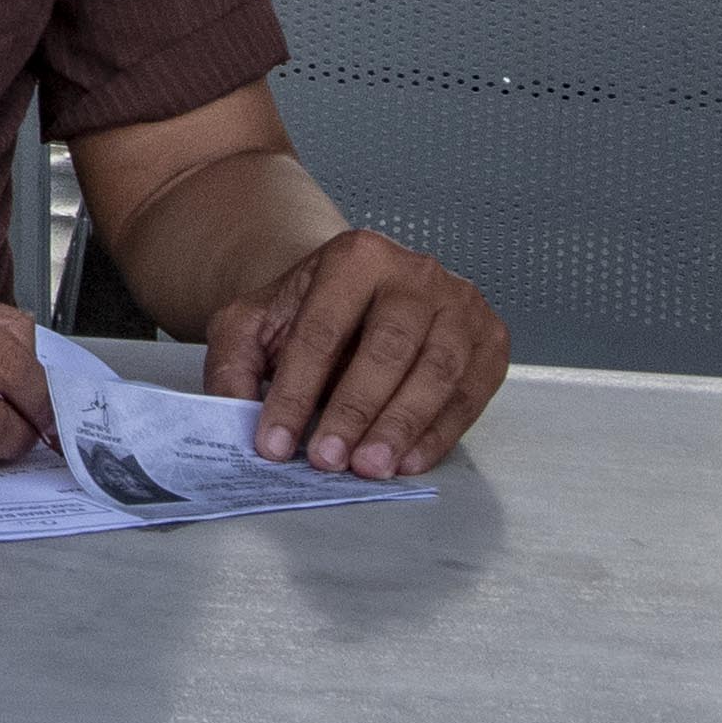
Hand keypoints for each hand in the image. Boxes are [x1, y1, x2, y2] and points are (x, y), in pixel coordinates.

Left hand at [207, 227, 503, 478]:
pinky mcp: (491, 340)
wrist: (362, 294)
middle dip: (353, 411)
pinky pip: (469, 395)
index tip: (274, 443)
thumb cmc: (308, 313)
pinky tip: (407, 462)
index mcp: (355, 255)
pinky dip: (438, 434)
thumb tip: (230, 412)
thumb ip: (234, 362)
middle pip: (386, 349)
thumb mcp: (255, 323)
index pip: (321, 331)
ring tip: (368, 468)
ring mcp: (462, 304)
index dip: (294, 392)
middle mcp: (417, 272)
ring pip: (435, 373)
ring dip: (400, 427)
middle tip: (327, 460)